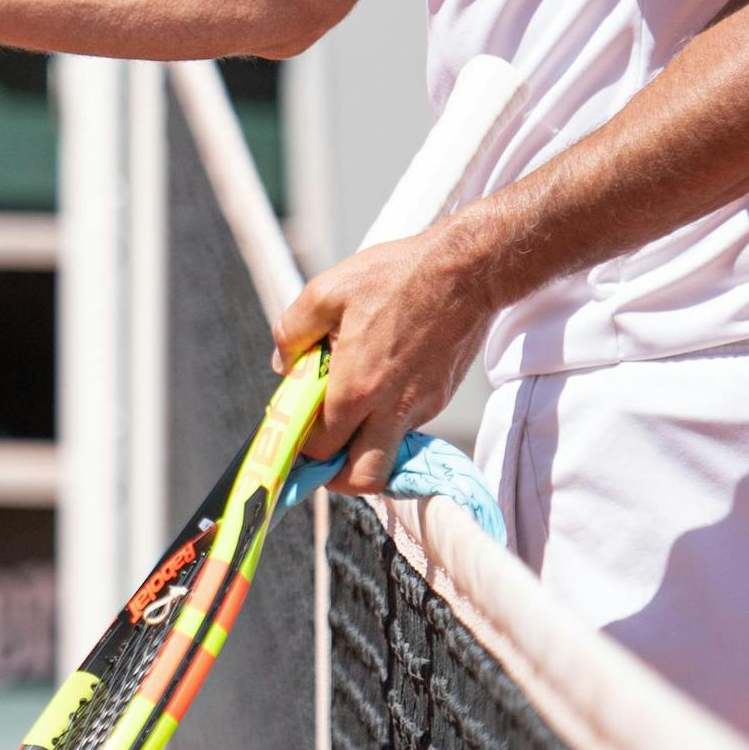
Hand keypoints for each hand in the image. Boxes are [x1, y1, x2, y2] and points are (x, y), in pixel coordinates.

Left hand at [271, 227, 493, 495]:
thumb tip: (282, 364)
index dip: (303, 445)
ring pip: (389, 456)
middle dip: (337, 476)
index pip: (321, 449)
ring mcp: (420, 408)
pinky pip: (408, 428)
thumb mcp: (327, 291)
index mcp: (356, 389)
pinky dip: (388, 421)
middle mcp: (390, 409)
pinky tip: (379, 385)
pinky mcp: (439, 399)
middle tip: (325, 449)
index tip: (296, 430)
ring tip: (350, 412)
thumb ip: (293, 331)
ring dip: (365, 448)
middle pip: (362, 479)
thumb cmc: (395, 276)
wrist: (466, 270)